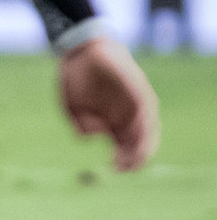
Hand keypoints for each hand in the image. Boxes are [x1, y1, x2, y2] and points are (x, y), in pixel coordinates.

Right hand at [58, 35, 158, 170]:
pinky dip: (144, 121)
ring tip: (134, 155)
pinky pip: (147, 108)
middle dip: (134, 157)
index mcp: (113, 122)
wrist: (79, 50)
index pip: (125, 146)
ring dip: (143, 143)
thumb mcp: (72, 106)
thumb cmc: (74, 78)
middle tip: (124, 166)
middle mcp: (128, 114)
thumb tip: (92, 136)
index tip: (114, 170)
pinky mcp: (139, 88)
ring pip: (147, 128)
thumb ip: (80, 123)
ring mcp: (135, 102)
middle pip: (140, 142)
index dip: (123, 160)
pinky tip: (137, 131)